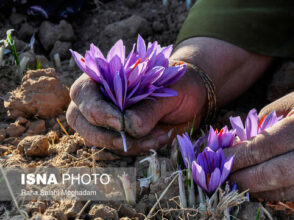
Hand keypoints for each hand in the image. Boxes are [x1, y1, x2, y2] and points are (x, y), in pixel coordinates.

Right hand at [66, 37, 272, 155]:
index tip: (120, 123)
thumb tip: (129, 128)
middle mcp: (101, 98)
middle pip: (81, 121)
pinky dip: (139, 148)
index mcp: (105, 76)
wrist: (194, 96)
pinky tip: (161, 138)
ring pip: (100, 140)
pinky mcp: (121, 136)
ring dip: (128, 144)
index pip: (83, 93)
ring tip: (160, 135)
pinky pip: (120, 149)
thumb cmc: (180, 84)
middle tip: (135, 138)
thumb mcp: (170, 90)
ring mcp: (108, 120)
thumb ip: (149, 107)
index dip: (95, 110)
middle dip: (106, 135)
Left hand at [224, 82, 293, 200]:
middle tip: (220, 175)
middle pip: (276, 173)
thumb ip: (261, 125)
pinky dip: (268, 193)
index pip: (268, 145)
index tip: (217, 157)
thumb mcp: (287, 103)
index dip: (239, 155)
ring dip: (253, 189)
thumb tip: (232, 146)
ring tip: (231, 182)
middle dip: (243, 177)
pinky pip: (291, 196)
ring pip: (283, 190)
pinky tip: (252, 186)